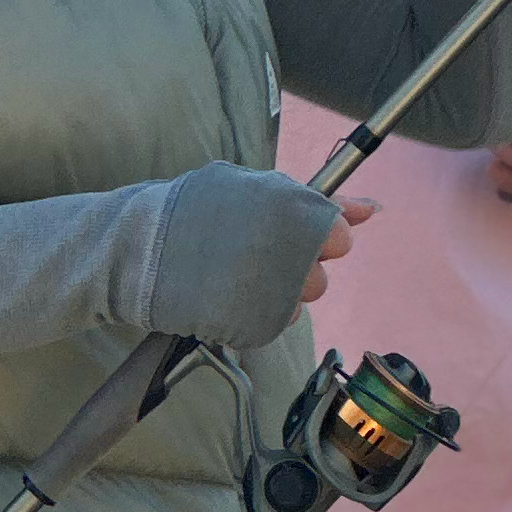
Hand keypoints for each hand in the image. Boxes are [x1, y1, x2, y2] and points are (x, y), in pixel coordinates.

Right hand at [147, 169, 373, 350]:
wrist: (138, 249)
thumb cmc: (192, 209)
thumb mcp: (252, 186)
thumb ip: (315, 199)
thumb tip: (373, 209)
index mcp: (296, 209)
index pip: (338, 236)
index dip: (314, 238)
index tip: (289, 237)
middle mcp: (295, 252)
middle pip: (320, 275)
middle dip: (294, 268)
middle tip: (253, 257)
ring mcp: (277, 293)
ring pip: (300, 302)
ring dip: (276, 292)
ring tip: (234, 275)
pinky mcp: (259, 325)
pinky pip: (275, 323)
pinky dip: (254, 313)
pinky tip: (225, 295)